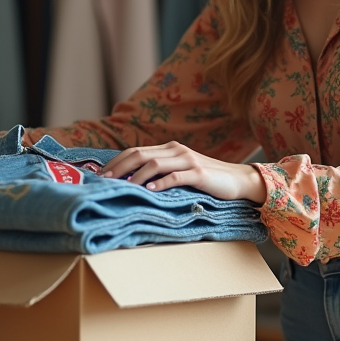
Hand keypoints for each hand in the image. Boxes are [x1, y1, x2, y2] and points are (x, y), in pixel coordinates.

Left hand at [99, 141, 266, 203]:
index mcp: (169, 149)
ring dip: (135, 177)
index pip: (135, 151)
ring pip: (154, 164)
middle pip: (140, 154)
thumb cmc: (207, 180)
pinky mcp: (199, 173)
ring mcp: (188, 160)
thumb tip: (132, 184)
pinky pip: (176, 176)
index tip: (100, 175)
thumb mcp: (181, 172)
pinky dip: (160, 183)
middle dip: (119, 167)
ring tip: (122, 187)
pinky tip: (149, 191)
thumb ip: (161, 173)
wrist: (238, 180)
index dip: (116, 162)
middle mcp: (176, 150)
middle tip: (104, 181)